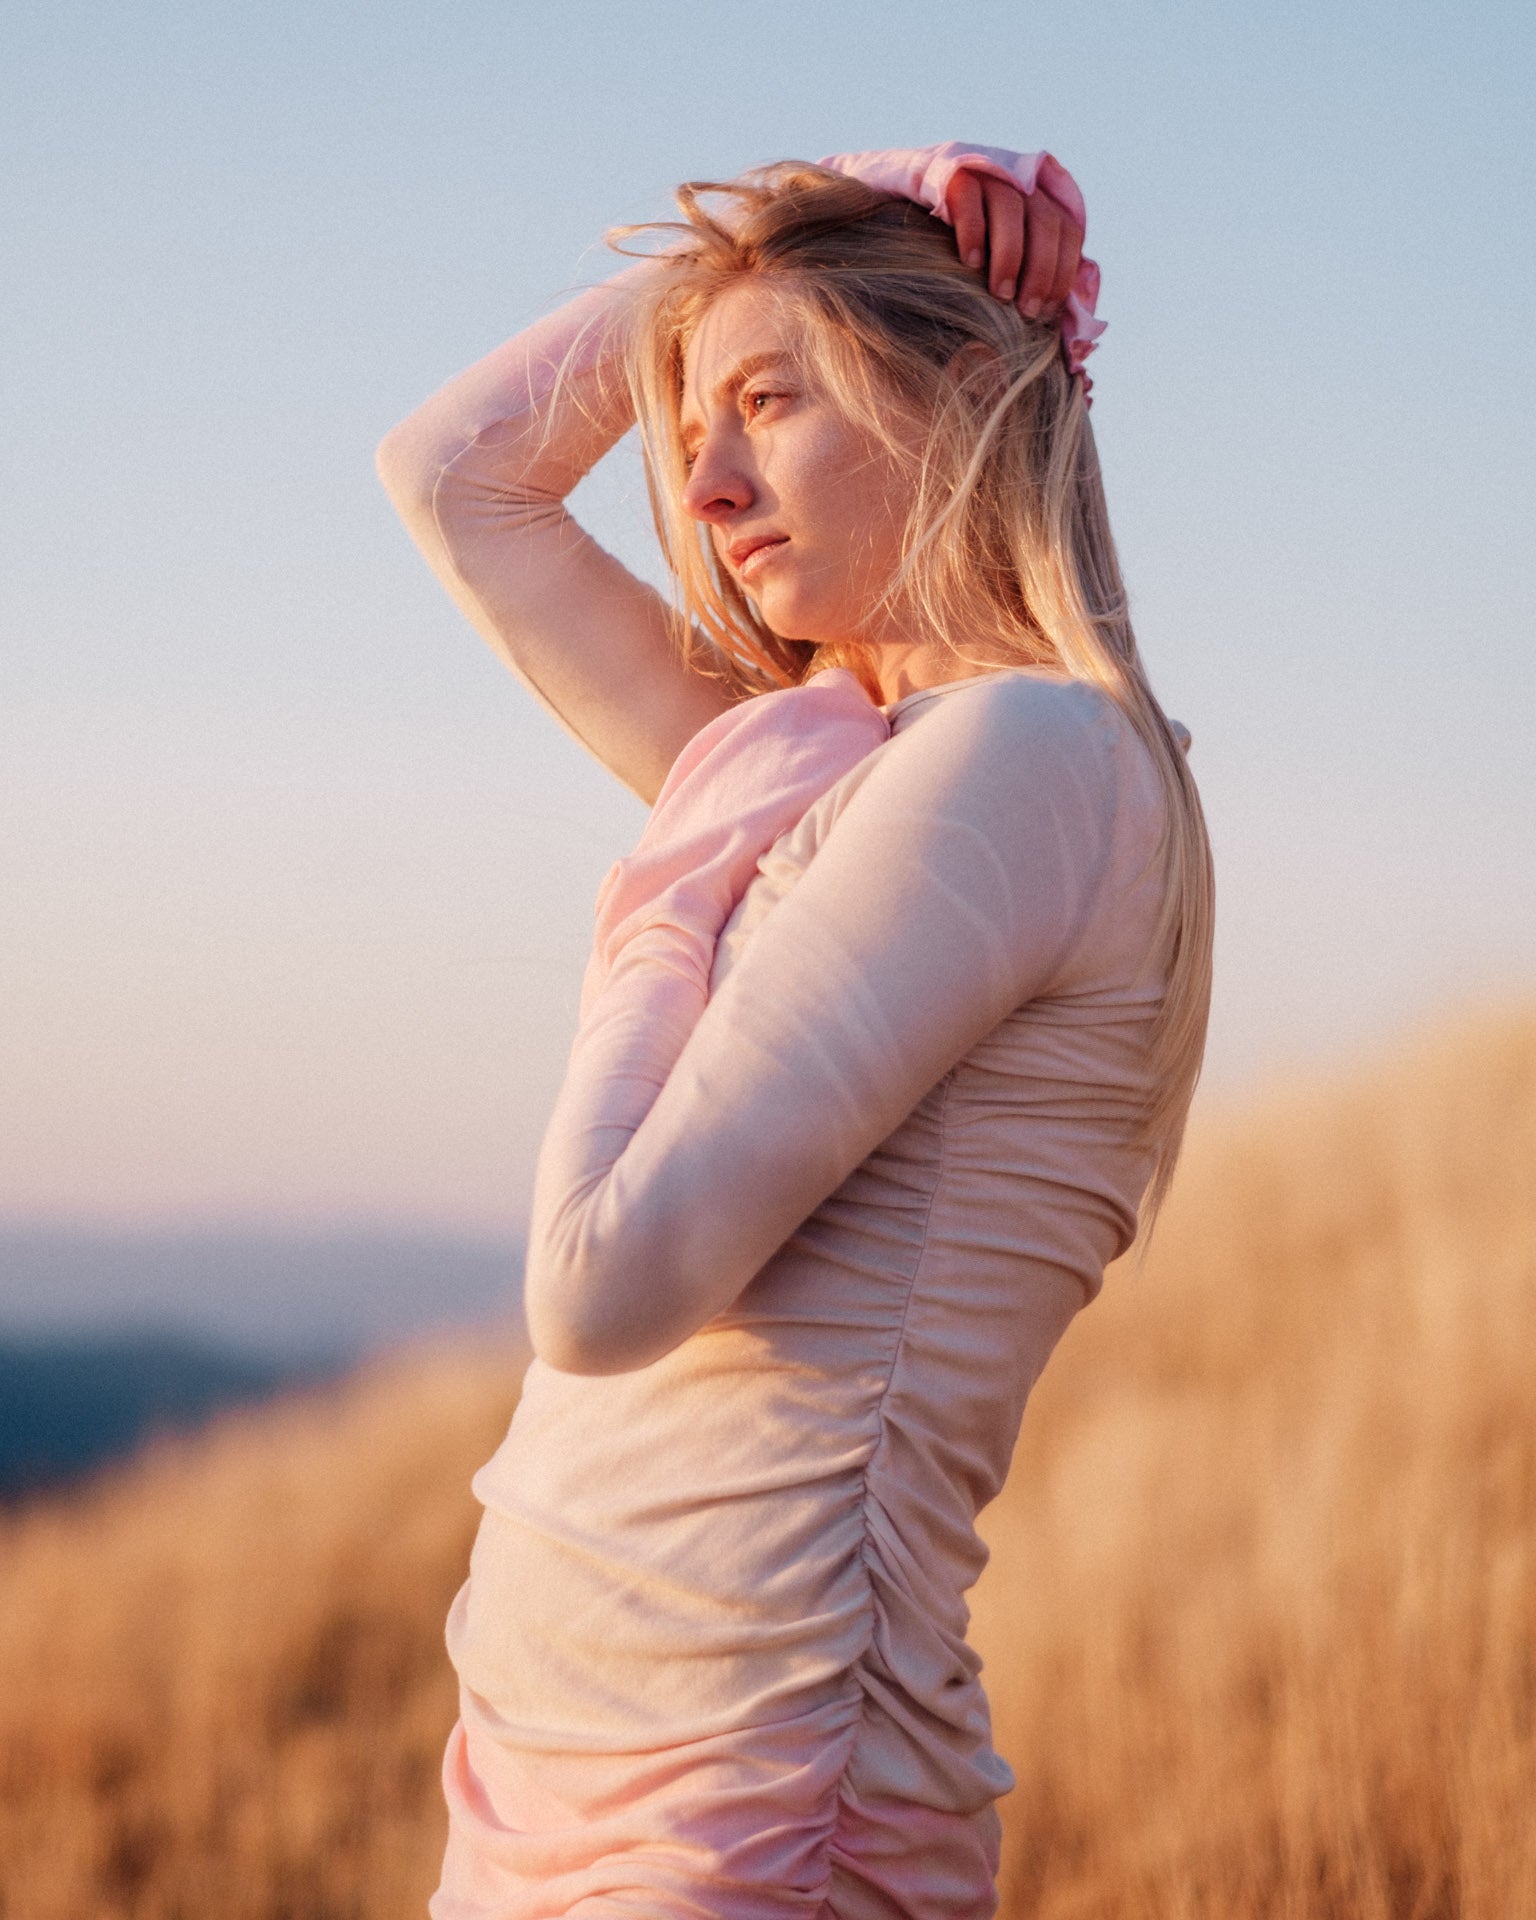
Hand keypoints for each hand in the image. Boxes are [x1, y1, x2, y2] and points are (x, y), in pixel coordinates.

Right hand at [946, 167, 1083, 320]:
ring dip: (1009, 256)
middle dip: (1041, 270)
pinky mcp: (952, 173)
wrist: (908, 200)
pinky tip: (971, 263)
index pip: (1069, 230)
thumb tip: (1076, 307)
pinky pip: (969, 198)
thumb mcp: (1005, 258)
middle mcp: (1019, 180)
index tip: (1047, 310)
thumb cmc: (964, 244)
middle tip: (1026, 310)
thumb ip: (1040, 273)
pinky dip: (973, 232)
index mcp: (1042, 198)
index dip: (1064, 271)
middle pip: (1046, 220)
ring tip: (1000, 294)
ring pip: (1010, 207)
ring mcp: (987, 171)